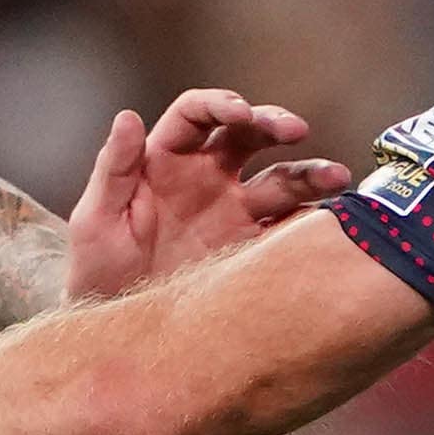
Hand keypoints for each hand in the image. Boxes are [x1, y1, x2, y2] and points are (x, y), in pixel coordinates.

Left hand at [61, 88, 343, 302]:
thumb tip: (127, 116)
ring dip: (311, 173)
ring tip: (337, 180)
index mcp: (166, 159)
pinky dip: (314, 225)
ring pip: (281, 179)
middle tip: (297, 129)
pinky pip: (291, 231)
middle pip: (249, 135)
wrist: (119, 329)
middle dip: (274, 125)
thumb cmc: (97, 270)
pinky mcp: (254, 250)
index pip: (198, 114)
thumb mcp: (96, 221)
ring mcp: (235, 213)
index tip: (242, 113)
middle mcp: (207, 177)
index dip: (222, 105)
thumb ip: (113, 169)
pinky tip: (333, 227)